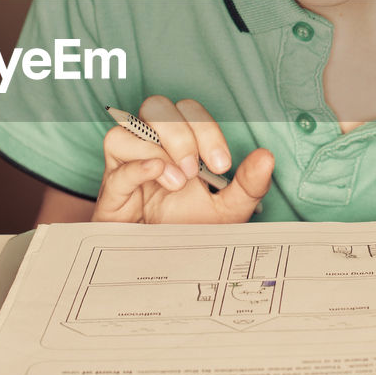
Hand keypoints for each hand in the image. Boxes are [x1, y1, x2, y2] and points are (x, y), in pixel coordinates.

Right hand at [94, 96, 273, 222]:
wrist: (158, 267)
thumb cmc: (187, 231)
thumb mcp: (227, 211)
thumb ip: (247, 185)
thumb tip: (267, 157)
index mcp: (179, 144)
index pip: (187, 111)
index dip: (205, 128)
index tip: (221, 163)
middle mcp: (150, 147)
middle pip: (156, 107)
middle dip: (181, 134)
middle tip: (195, 170)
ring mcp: (125, 165)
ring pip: (127, 129)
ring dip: (157, 149)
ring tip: (177, 182)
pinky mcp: (109, 188)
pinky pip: (112, 162)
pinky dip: (136, 163)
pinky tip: (157, 175)